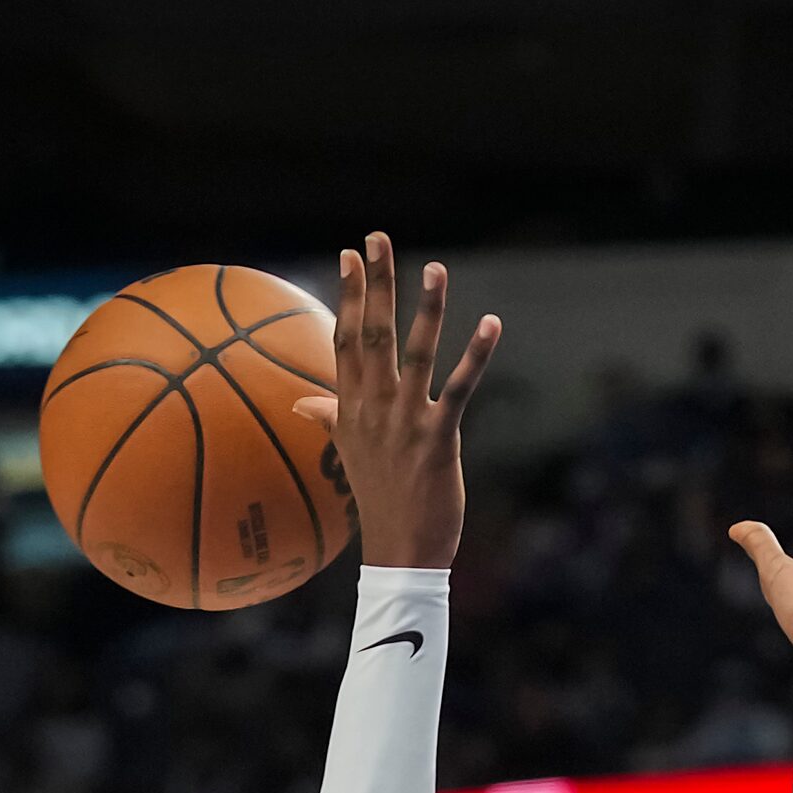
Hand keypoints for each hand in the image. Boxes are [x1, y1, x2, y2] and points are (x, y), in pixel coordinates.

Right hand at [293, 233, 501, 569]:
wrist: (400, 553)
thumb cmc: (380, 503)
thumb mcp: (350, 456)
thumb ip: (329, 419)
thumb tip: (301, 402)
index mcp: (351, 410)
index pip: (346, 340)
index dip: (350, 297)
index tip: (349, 255)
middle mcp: (373, 410)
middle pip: (372, 335)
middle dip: (376, 284)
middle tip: (378, 238)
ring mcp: (404, 423)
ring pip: (413, 354)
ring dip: (426, 308)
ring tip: (435, 267)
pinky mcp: (439, 440)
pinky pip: (458, 389)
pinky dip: (476, 355)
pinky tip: (490, 323)